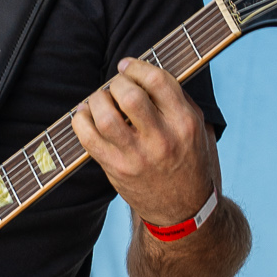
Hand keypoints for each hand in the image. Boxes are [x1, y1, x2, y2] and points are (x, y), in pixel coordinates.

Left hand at [70, 57, 218, 231]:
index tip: (127, 66)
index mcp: (185, 123)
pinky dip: (80, 120)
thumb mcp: (196, 127)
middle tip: (115, 86)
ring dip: (96, 100)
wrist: (183, 209)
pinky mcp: (116, 170)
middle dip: (116, 83)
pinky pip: (87, 138)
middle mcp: (162, 140)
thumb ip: (175, 98)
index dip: (136, 67)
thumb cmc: (188, 160)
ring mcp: (137, 157)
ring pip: (105, 116)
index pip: (157, 81)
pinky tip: (85, 116)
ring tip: (99, 100)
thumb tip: (143, 69)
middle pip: (128, 96)